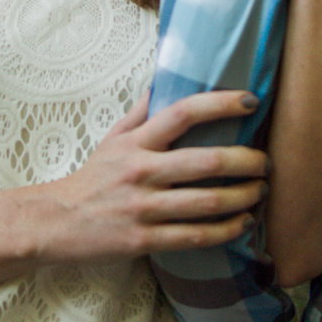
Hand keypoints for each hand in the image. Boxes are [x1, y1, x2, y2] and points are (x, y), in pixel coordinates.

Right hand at [34, 90, 268, 262]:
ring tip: (261, 191)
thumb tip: (165, 81)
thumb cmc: (92, 178)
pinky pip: (195, 237)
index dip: (220, 104)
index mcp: (137, 143)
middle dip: (246, 161)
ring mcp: (143, 208)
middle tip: (266, 162)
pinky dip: (226, 230)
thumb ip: (142, 112)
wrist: (55, 222)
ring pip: (206, 202)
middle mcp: (142, 172)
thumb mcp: (113, 139)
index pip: (182, 113)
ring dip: (243, 197)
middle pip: (206, 162)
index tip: (251, 101)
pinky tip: (243, 223)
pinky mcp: (144, 240)